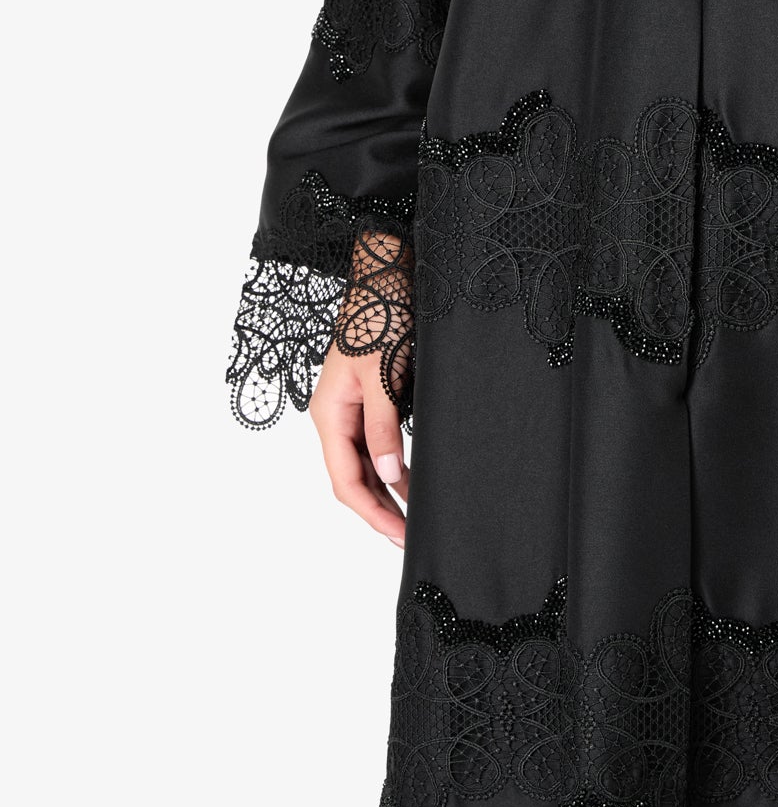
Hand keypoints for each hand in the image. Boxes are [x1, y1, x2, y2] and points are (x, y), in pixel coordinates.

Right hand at [308, 228, 413, 546]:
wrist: (388, 269)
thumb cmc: (380, 314)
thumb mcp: (382, 373)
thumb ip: (383, 427)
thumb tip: (388, 476)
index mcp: (329, 413)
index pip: (345, 480)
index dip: (372, 513)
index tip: (400, 535)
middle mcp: (336, 414)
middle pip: (353, 477)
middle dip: (381, 509)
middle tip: (412, 536)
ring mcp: (351, 405)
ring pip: (366, 462)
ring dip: (389, 488)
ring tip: (418, 513)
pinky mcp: (371, 394)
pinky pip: (377, 441)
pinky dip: (394, 462)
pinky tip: (414, 474)